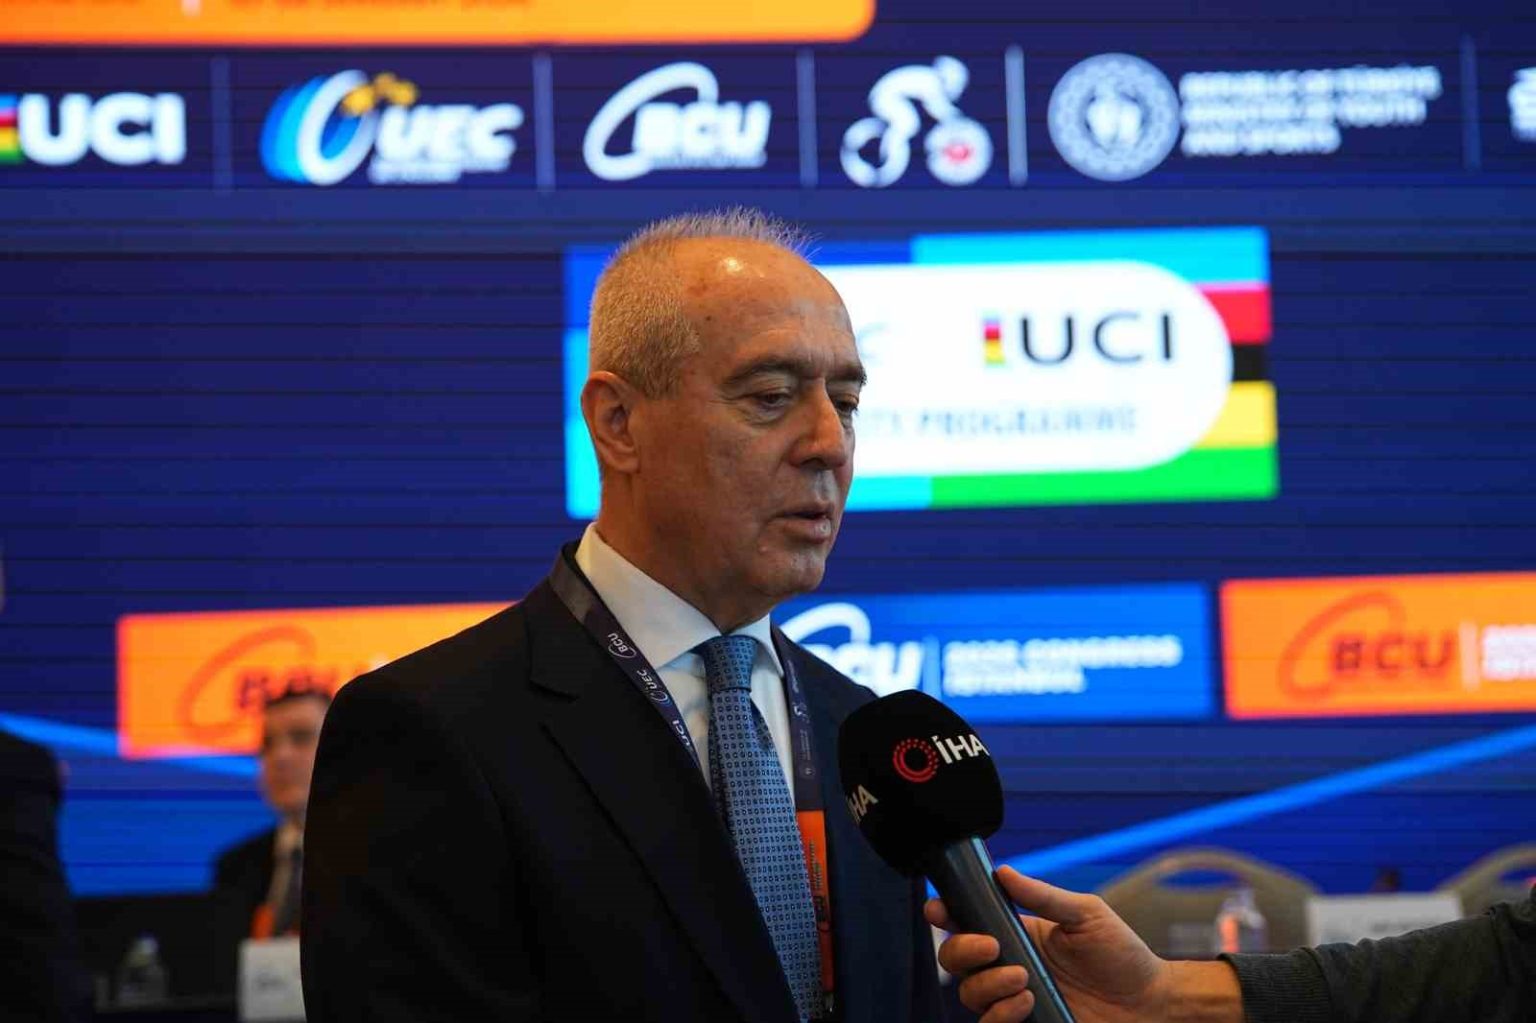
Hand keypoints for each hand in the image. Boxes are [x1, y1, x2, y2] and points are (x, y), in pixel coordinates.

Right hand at [926, 866, 1173, 1022]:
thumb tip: (1003, 872)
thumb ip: (1044, 896)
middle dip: (962, 950)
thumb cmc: (1122, 954)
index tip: (939, 909)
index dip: (946, 913)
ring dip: (988, 984)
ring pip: (969, 993)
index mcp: (1018, 933)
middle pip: (955, 958)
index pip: (968, 921)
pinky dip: (1000, 1013)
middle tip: (992, 947)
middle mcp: (1009, 964)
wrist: (1151, 1003)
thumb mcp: (1086, 914)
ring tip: (1024, 980)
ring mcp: (1015, 998)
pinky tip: (1026, 1002)